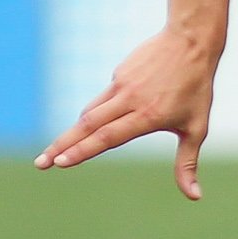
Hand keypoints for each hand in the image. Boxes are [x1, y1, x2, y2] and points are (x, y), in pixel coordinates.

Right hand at [35, 26, 219, 197]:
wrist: (190, 41)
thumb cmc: (197, 89)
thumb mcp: (197, 128)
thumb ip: (187, 163)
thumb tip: (194, 197)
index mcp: (148, 116)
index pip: (108, 137)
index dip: (82, 150)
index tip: (60, 162)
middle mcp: (130, 101)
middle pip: (87, 126)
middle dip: (61, 146)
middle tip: (40, 164)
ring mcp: (121, 85)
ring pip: (90, 112)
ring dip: (71, 133)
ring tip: (53, 151)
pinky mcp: (118, 74)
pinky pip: (102, 99)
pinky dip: (93, 114)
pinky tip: (91, 125)